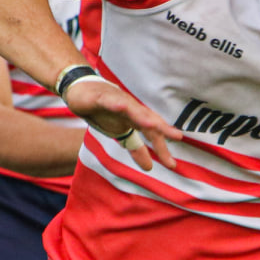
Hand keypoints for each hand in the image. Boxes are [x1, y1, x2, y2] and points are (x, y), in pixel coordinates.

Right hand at [63, 76, 183, 173]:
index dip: (162, 148)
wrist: (82, 91)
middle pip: (148, 119)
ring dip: (142, 116)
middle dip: (162, 128)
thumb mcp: (122, 134)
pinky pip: (109, 100)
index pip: (153, 134)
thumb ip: (136, 149)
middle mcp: (131, 109)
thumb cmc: (104, 112)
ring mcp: (117, 101)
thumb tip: (149, 168)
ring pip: (132, 109)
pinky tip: (120, 106)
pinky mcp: (101, 97)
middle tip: (177, 137)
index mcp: (137, 119)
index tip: (171, 164)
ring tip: (153, 124)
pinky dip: (115, 103)